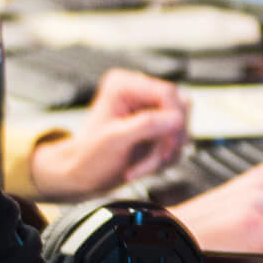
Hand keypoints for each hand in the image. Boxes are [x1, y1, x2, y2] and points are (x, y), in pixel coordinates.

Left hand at [27, 69, 187, 194]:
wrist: (82, 176)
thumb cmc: (87, 157)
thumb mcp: (114, 140)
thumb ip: (145, 125)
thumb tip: (175, 118)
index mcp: (123, 86)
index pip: (167, 93)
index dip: (173, 119)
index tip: (169, 143)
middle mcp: (138, 93)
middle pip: (179, 110)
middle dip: (168, 140)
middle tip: (156, 159)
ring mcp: (149, 111)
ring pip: (180, 127)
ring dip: (166, 152)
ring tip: (142, 166)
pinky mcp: (156, 127)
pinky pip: (177, 140)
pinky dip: (165, 158)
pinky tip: (144, 165)